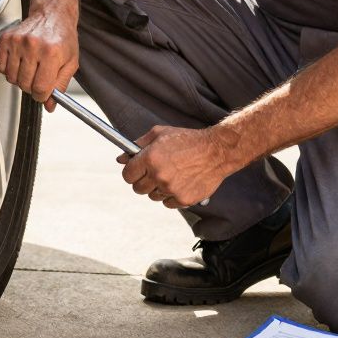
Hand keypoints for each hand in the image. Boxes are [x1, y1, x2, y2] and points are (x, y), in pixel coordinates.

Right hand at [0, 9, 77, 111]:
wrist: (52, 14)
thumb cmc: (62, 36)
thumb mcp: (70, 62)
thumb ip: (60, 85)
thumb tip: (49, 104)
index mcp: (51, 53)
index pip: (40, 88)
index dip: (42, 96)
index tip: (43, 93)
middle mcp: (33, 46)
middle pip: (24, 85)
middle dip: (31, 87)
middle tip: (38, 77)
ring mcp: (18, 42)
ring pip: (12, 78)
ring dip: (20, 78)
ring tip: (30, 68)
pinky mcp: (6, 39)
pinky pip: (1, 67)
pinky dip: (9, 70)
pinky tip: (19, 62)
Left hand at [118, 126, 235, 208]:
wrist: (216, 151)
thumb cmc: (188, 140)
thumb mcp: (160, 134)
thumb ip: (138, 145)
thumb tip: (121, 158)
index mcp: (150, 158)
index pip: (127, 175)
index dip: (131, 172)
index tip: (137, 171)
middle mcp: (159, 175)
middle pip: (138, 189)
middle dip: (144, 181)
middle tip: (154, 173)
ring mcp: (171, 189)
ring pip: (153, 196)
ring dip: (158, 188)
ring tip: (172, 175)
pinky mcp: (183, 199)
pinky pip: (168, 203)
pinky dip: (172, 196)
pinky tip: (181, 182)